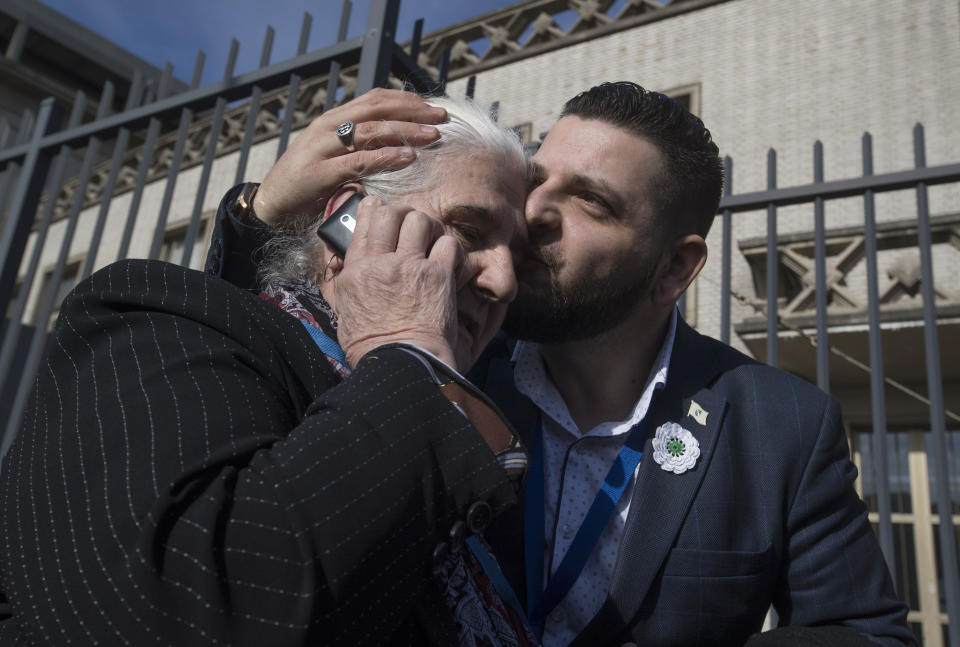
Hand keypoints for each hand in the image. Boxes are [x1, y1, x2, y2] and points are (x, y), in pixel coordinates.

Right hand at [253, 88, 446, 225]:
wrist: (271, 203)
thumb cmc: (308, 181)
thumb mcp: (335, 155)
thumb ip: (359, 146)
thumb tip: (398, 141)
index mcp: (334, 120)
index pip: (375, 99)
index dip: (406, 99)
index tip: (433, 106)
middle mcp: (328, 127)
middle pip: (377, 109)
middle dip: (413, 110)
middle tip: (442, 117)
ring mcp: (322, 148)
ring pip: (370, 131)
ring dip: (406, 131)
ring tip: (433, 135)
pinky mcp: (320, 173)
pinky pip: (359, 161)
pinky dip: (386, 157)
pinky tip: (408, 156)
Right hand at [332, 197, 463, 369]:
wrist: (399, 364)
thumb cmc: (372, 348)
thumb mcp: (346, 312)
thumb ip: (350, 283)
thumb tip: (353, 268)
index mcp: (355, 272)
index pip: (362, 224)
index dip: (373, 209)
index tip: (379, 206)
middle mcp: (380, 263)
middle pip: (391, 213)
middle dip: (403, 214)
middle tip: (411, 227)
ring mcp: (410, 267)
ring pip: (420, 220)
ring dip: (428, 227)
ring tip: (431, 241)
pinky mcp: (437, 276)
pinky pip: (448, 244)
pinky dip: (451, 250)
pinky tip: (450, 262)